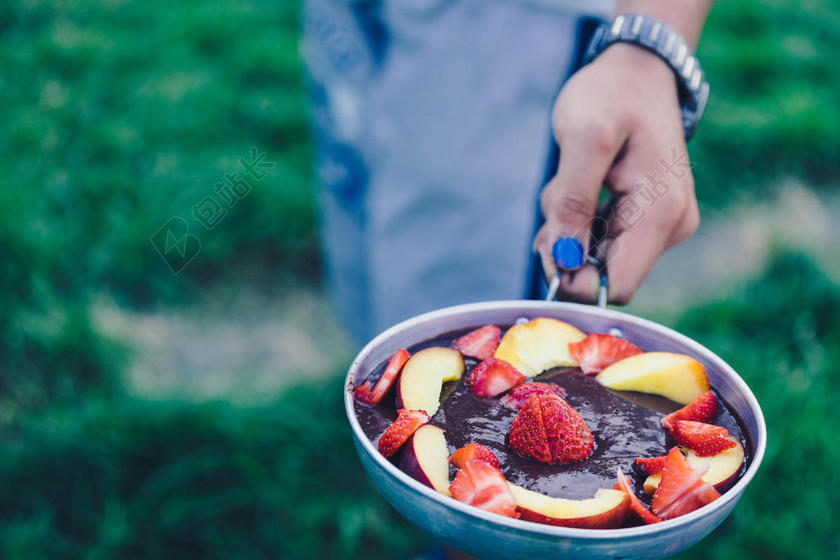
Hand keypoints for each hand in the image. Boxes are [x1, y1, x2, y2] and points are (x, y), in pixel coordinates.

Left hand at [533, 43, 699, 303]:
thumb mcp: (584, 140)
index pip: (617, 287)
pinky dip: (577, 220)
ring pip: (597, 256)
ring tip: (566, 181)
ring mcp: (661, 224)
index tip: (547, 245)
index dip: (575, 278)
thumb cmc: (611, 96)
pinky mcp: (647, 218)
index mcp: (660, 214)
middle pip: (603, 273)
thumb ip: (573, 203)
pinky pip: (602, 238)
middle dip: (567, 245)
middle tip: (553, 199)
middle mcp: (670, 227)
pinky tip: (573, 186)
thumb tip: (566, 260)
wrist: (637, 70)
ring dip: (568, 227)